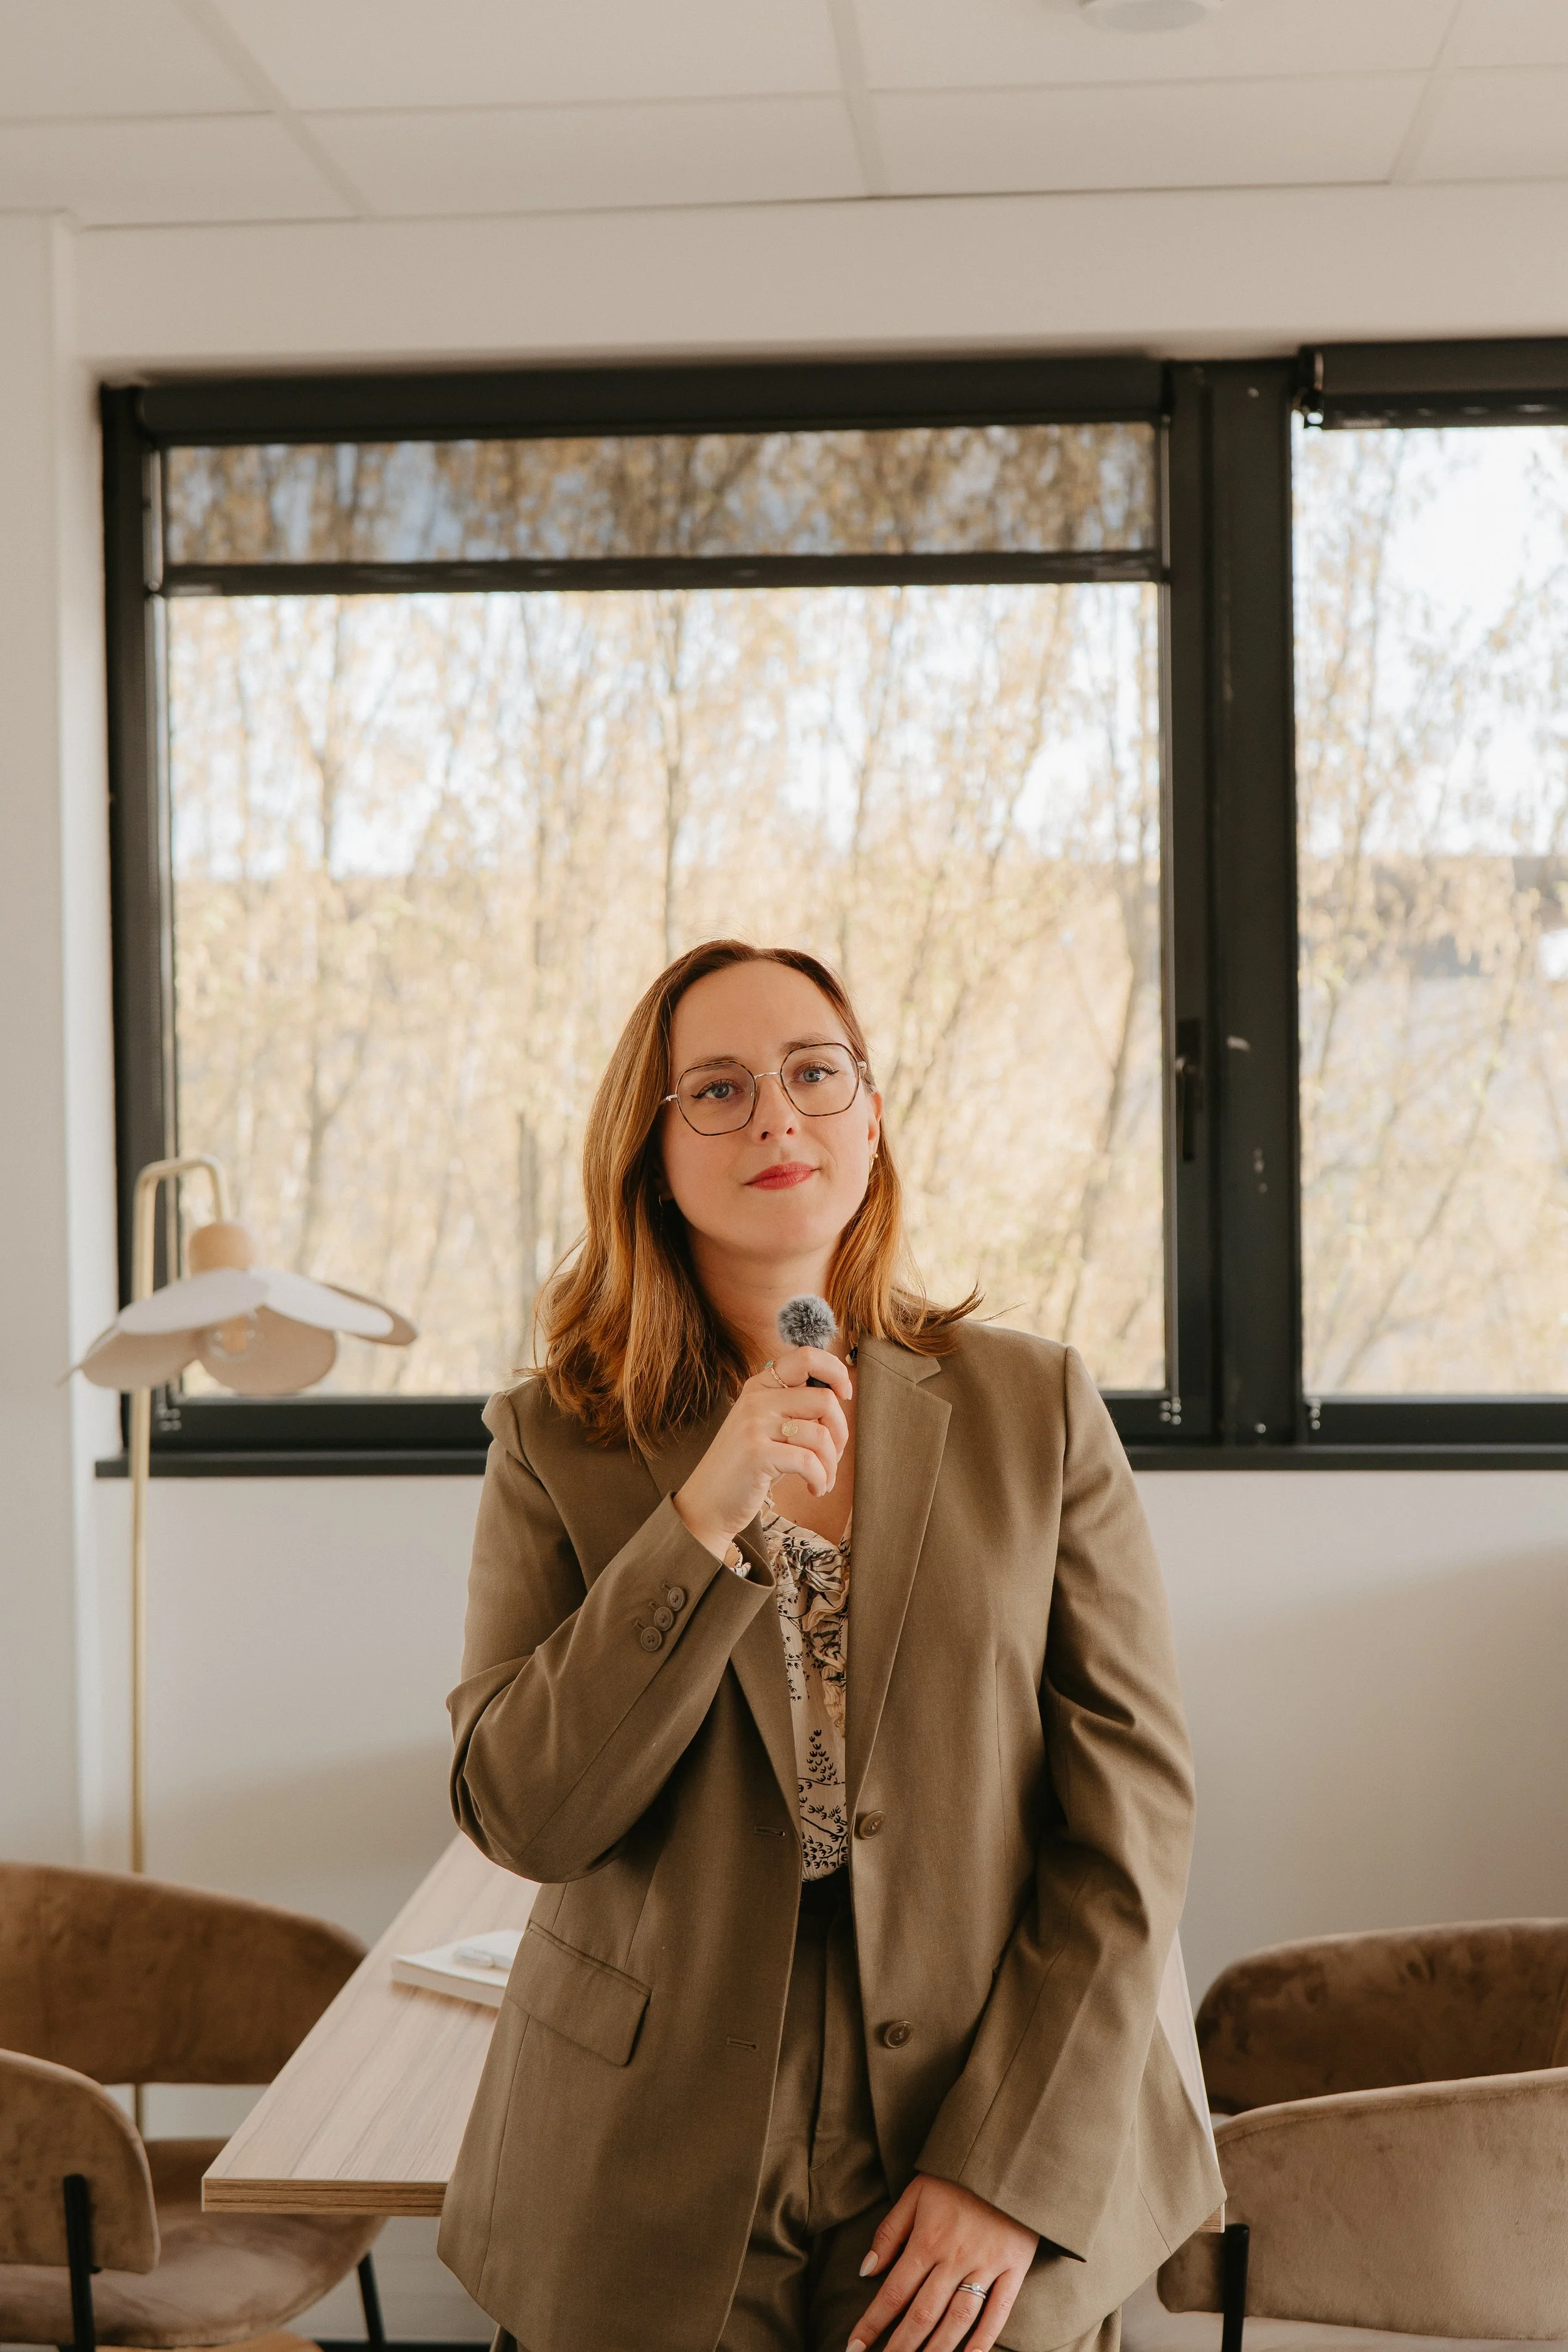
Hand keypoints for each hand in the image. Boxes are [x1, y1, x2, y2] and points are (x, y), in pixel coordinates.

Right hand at [673, 1346, 850, 1558]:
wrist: (707, 1502)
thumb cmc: (746, 1467)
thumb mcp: (766, 1427)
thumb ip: (795, 1409)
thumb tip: (839, 1398)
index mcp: (760, 1385)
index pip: (806, 1357)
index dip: (836, 1371)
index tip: (845, 1395)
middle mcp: (756, 1399)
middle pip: (824, 1400)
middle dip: (841, 1432)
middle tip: (833, 1455)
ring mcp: (755, 1425)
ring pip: (821, 1435)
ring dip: (831, 1465)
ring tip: (823, 1479)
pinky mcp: (757, 1455)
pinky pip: (810, 1462)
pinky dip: (821, 1479)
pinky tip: (815, 1489)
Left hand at [847, 2175, 1038, 2351]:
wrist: (1008, 2157)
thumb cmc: (957, 2175)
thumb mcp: (916, 2193)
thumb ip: (890, 2232)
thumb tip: (865, 2270)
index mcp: (928, 2239)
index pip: (894, 2292)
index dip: (872, 2322)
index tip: (855, 2347)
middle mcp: (955, 2257)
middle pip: (923, 2313)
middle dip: (901, 2346)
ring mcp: (986, 2266)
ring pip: (958, 2320)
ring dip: (937, 2350)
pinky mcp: (1013, 2269)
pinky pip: (999, 2313)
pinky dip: (984, 2340)